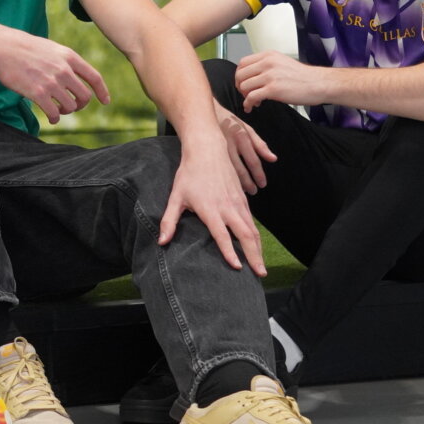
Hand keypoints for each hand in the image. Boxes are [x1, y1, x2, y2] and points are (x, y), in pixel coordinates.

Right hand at [0, 28, 109, 123]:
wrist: (1, 48)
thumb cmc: (23, 48)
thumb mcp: (51, 48)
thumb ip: (64, 61)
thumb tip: (74, 77)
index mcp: (69, 57)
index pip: (95, 78)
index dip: (102, 92)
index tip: (106, 101)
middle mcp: (64, 70)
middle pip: (84, 96)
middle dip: (80, 105)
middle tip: (72, 106)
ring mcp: (51, 82)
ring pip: (70, 107)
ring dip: (66, 111)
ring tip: (57, 109)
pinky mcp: (38, 93)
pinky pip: (54, 113)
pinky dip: (55, 118)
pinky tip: (51, 117)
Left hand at [158, 140, 266, 275]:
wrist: (207, 149)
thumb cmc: (189, 174)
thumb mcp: (176, 197)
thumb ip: (169, 221)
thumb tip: (161, 242)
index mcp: (211, 209)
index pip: (222, 235)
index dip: (230, 252)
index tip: (237, 268)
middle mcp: (228, 207)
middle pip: (246, 235)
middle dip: (254, 256)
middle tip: (260, 275)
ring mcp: (238, 202)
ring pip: (253, 229)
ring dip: (259, 248)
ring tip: (261, 267)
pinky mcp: (243, 198)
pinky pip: (252, 221)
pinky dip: (256, 236)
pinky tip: (257, 246)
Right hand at [213, 99, 276, 192]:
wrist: (205, 114)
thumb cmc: (228, 121)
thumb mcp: (246, 128)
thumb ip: (260, 144)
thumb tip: (273, 159)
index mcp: (241, 137)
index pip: (253, 160)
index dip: (259, 175)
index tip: (262, 184)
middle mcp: (230, 144)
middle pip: (240, 169)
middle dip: (248, 183)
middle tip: (254, 191)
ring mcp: (217, 149)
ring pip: (228, 171)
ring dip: (237, 183)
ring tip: (244, 191)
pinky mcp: (208, 153)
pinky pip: (219, 169)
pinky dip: (226, 178)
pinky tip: (230, 185)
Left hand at [234, 51, 326, 112]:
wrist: (319, 83)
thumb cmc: (304, 76)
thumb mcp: (282, 62)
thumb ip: (266, 65)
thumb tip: (252, 75)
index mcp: (268, 56)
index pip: (242, 63)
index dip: (240, 75)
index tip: (244, 83)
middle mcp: (267, 63)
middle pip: (240, 74)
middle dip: (240, 86)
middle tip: (246, 94)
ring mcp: (269, 76)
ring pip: (244, 86)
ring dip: (245, 96)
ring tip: (254, 101)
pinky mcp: (273, 89)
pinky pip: (251, 97)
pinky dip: (248, 103)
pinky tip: (252, 107)